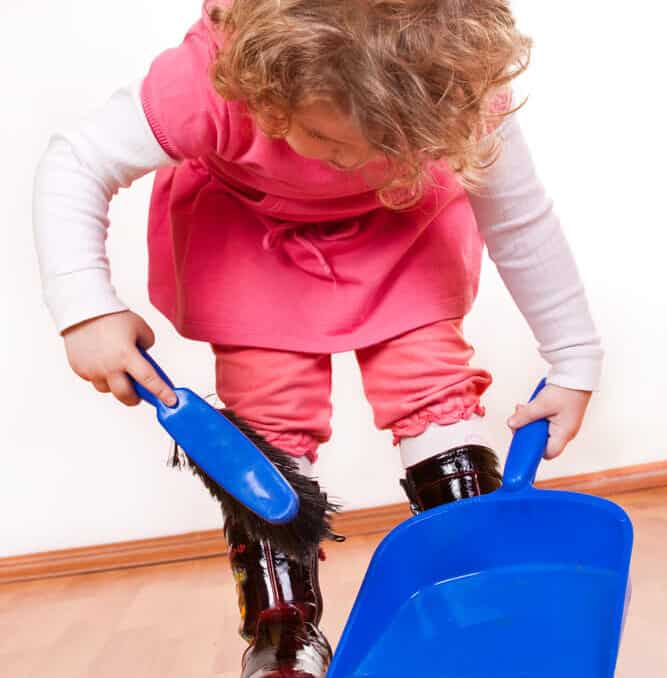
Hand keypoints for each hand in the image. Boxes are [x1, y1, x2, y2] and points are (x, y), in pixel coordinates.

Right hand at [62, 310, 177, 407]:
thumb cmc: (112, 317)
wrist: (83, 310)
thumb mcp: (141, 329)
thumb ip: (146, 346)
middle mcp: (109, 367)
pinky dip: (101, 376)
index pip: (149, 381)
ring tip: (118, 371)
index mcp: (127, 356)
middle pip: (126, 396)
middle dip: (135, 398)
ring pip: (107, 389)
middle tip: (140, 394)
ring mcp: (92, 370)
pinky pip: (94, 380)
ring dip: (115, 385)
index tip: (170, 401)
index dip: (162, 393)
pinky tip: (103, 363)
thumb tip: (144, 359)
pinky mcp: (80, 369)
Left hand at [507, 384, 591, 459]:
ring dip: (529, 420)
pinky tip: (529, 406)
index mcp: (564, 433)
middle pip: (541, 440)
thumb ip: (525, 416)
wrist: (577, 375)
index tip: (521, 439)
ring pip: (540, 429)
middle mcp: (565, 432)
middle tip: (518, 419)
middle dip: (526, 430)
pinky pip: (543, 421)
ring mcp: (563, 424)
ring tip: (523, 408)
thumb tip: (512, 424)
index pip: (548, 453)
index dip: (533, 449)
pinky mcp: (560, 416)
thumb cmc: (566, 390)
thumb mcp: (541, 404)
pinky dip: (534, 415)